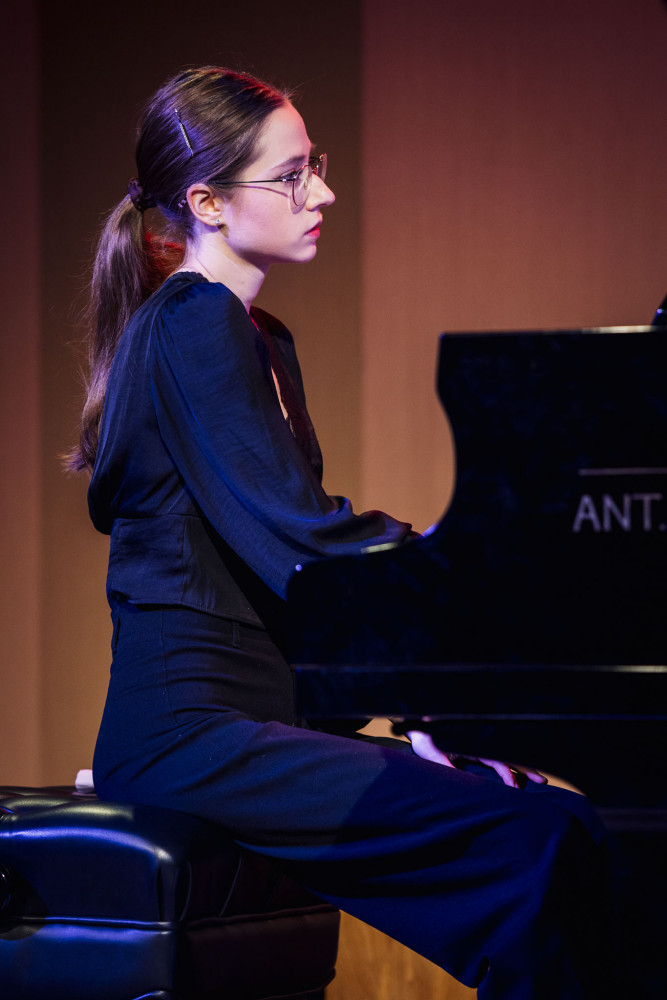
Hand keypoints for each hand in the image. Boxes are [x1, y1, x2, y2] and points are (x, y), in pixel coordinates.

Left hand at [407, 730, 546, 788]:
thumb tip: (458, 781)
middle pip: (507, 756)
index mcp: (472, 743)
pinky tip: (515, 778)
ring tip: (537, 778)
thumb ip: (444, 765)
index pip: (497, 760)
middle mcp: (478, 743)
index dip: (508, 774)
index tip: (515, 787)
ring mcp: (477, 746)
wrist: (416, 726)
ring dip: (518, 768)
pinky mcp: (472, 751)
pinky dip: (507, 768)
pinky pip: (494, 759)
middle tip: (544, 779)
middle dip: (525, 767)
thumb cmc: (423, 738)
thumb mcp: (431, 752)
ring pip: (503, 758)